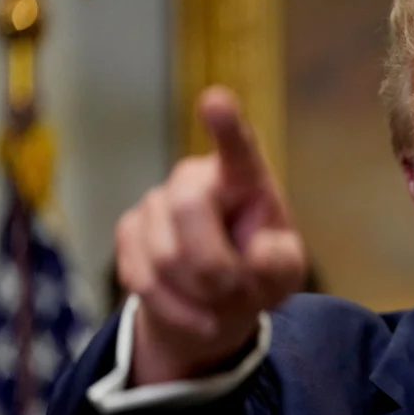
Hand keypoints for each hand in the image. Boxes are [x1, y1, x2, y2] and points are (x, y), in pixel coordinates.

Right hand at [115, 86, 304, 385]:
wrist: (217, 302)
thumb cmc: (259, 273)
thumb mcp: (285, 272)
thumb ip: (279, 262)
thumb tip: (256, 254)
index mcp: (244, 177)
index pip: (237, 147)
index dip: (226, 124)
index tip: (216, 101)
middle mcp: (195, 179)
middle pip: (188, 208)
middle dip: (214, 263)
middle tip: (237, 290)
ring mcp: (156, 202)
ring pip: (164, 255)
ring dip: (199, 295)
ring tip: (220, 301)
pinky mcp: (128, 232)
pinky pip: (143, 279)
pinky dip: (175, 309)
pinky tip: (196, 313)